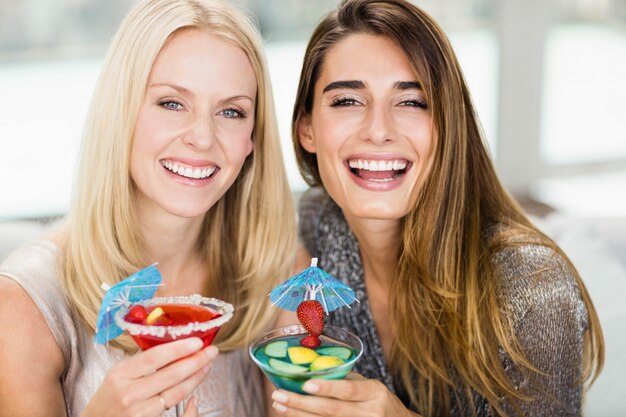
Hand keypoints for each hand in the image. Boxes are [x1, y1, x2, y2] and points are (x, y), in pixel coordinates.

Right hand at [82, 337, 216, 416]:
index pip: (155, 357)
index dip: (179, 349)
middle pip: (171, 374)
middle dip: (195, 361)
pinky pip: (173, 406)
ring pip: (176, 392)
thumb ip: (142, 361)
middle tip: (211, 351)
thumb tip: (175, 345)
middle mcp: (129, 392)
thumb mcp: (119, 373)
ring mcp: (138, 411)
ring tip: (207, 364)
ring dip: (196, 377)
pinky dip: (187, 393)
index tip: (197, 341)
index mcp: (121, 373)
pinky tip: (195, 383)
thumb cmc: (110, 395)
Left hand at [270, 373, 419, 416]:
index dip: (328, 388)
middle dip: (302, 403)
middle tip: (279, 395)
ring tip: (279, 406)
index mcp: (375, 392)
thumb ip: (346, 379)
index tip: (305, 384)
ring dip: (299, 415)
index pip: (349, 390)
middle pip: (332, 410)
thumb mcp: (370, 387)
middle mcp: (371, 412)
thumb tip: (312, 367)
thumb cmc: (378, 402)